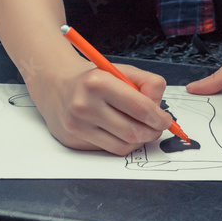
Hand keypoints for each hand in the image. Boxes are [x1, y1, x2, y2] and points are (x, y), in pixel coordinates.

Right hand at [28, 55, 173, 155]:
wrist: (56, 86)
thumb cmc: (94, 79)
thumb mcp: (121, 71)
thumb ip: (147, 83)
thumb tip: (160, 109)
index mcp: (98, 82)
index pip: (140, 107)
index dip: (159, 117)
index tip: (166, 120)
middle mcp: (85, 105)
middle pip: (134, 131)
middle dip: (153, 131)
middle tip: (158, 127)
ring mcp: (77, 126)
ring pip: (124, 145)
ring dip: (140, 140)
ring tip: (141, 128)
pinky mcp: (74, 141)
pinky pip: (110, 149)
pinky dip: (123, 143)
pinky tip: (122, 132)